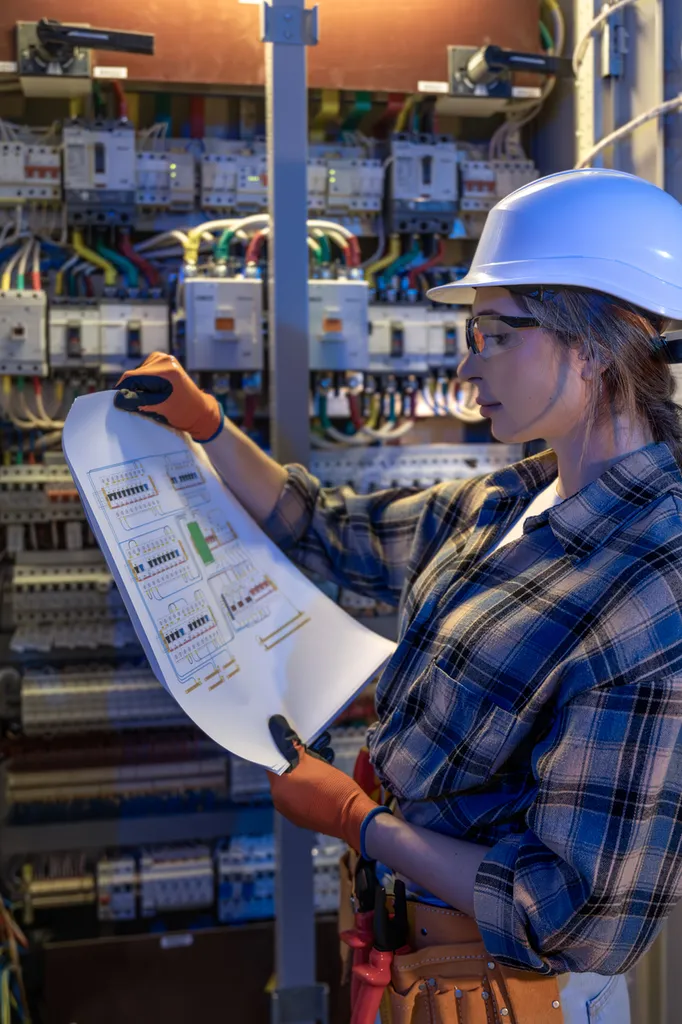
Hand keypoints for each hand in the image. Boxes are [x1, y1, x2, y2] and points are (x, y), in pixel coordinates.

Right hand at [114, 352, 222, 442]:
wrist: (200, 411)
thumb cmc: (182, 412)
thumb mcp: (158, 407)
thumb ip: (137, 400)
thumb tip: (117, 398)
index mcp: (165, 370)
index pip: (132, 376)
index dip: (122, 389)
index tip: (117, 402)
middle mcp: (164, 359)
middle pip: (134, 374)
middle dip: (132, 389)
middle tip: (137, 405)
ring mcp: (165, 358)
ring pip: (138, 372)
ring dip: (139, 386)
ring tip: (150, 399)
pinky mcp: (164, 360)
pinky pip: (145, 371)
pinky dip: (145, 382)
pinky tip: (154, 391)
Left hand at [267, 715, 380, 851]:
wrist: (352, 816)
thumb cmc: (332, 787)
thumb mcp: (314, 763)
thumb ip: (296, 752)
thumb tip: (288, 743)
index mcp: (278, 788)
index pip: (272, 762)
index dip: (280, 750)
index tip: (289, 741)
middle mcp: (280, 802)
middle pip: (282, 774)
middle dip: (295, 761)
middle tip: (309, 750)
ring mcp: (291, 812)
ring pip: (292, 785)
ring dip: (303, 773)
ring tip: (320, 763)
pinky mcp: (303, 818)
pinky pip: (299, 797)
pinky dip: (307, 787)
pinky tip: (321, 779)